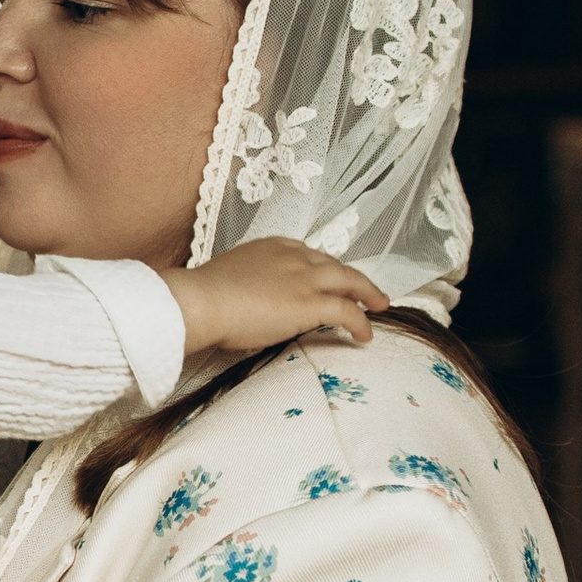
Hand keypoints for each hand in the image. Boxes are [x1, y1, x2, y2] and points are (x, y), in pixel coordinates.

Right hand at [168, 237, 387, 359]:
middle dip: (354, 278)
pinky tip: (365, 335)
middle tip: (367, 291)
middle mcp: (295, 256)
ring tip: (379, 306)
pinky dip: (362, 322)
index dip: (323, 268)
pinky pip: (349, 311)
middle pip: (335, 264)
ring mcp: (306, 278)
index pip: (309, 254)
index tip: (327, 279)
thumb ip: (249, 283)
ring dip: (369, 294)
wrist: (202, 301)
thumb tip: (250, 302)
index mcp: (274, 246)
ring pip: (351, 281)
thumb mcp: (230, 276)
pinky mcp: (312, 303)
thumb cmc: (204, 295)